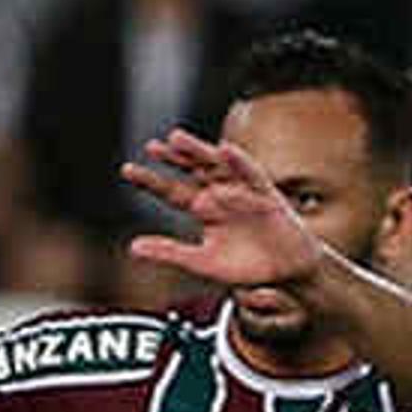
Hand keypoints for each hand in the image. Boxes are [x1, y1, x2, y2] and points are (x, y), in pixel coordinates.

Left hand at [120, 130, 329, 290]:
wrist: (284, 273)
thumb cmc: (245, 265)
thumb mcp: (200, 262)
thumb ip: (169, 252)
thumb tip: (132, 247)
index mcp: (203, 210)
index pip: (171, 191)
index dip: (151, 181)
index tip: (127, 171)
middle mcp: (219, 195)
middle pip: (192, 171)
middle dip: (173, 158)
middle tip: (152, 146)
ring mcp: (241, 192)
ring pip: (217, 166)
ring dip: (199, 151)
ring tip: (177, 139)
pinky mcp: (265, 195)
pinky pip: (251, 175)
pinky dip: (239, 162)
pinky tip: (225, 150)